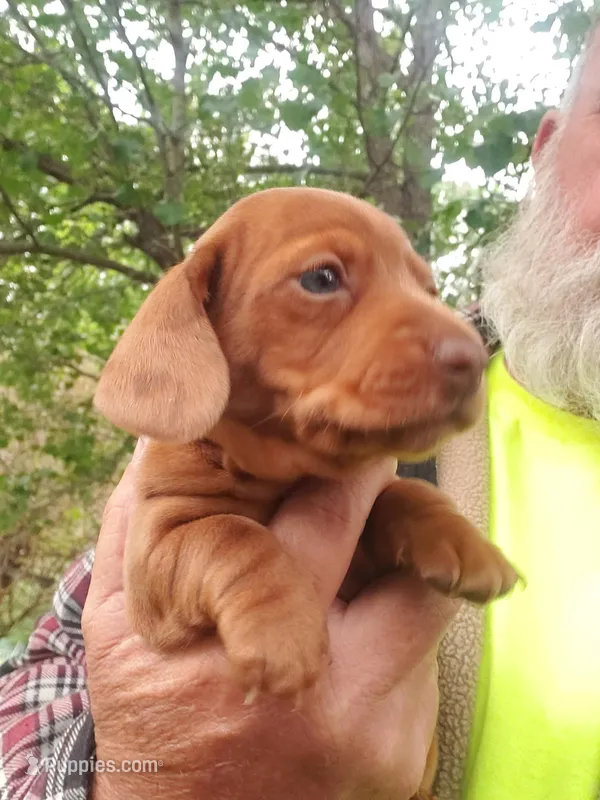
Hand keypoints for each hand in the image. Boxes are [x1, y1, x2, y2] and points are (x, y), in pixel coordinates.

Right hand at [83, 441, 457, 799]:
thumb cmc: (152, 716)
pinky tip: (350, 628)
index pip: (328, 519)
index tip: (340, 445)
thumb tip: (158, 433)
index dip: (344, 468)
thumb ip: (133, 523)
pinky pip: (423, 651)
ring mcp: (380, 723)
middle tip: (360, 472)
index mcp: (250, 639)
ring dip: (401, 555)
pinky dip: (392, 619)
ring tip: (354, 556)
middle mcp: (331, 687)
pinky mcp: (408, 749)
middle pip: (410, 544)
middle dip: (385, 495)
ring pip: (430, 592)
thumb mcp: (116, 625)